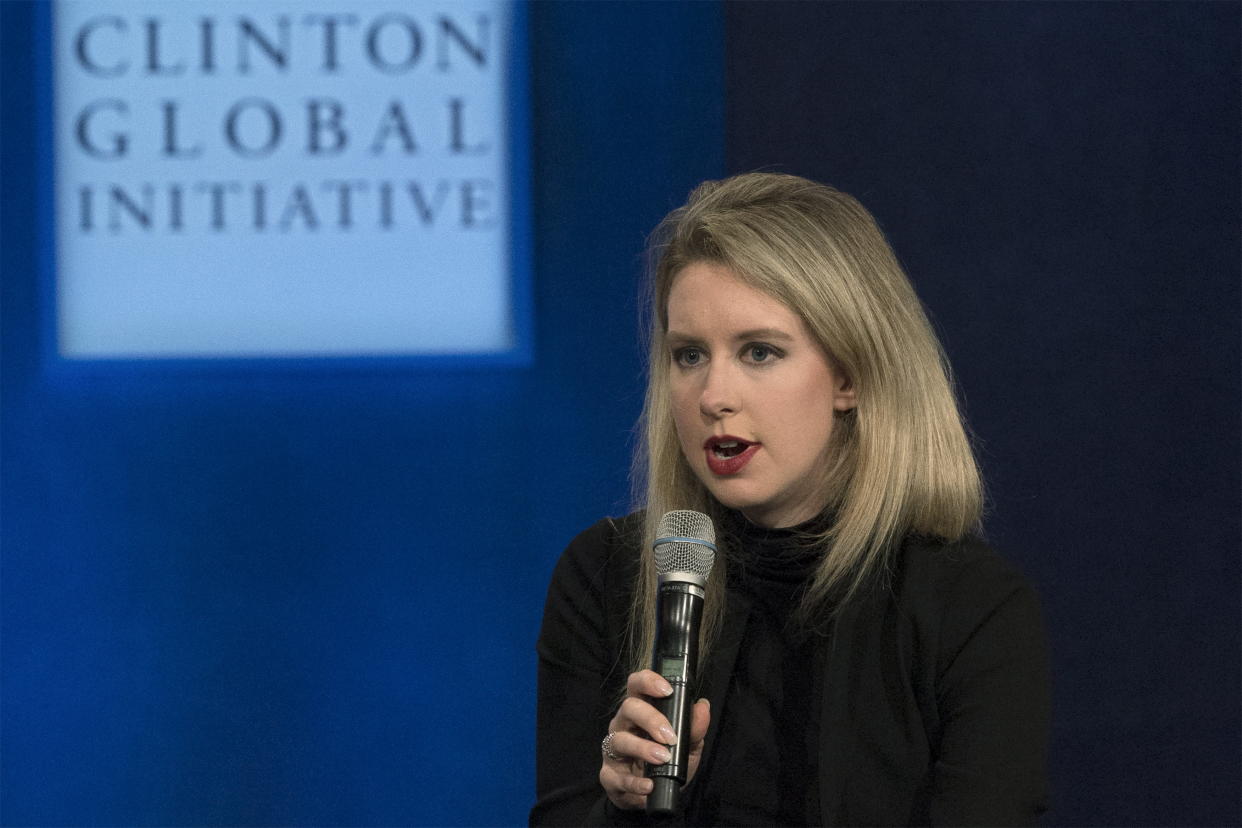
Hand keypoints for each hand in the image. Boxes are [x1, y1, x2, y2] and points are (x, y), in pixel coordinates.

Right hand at [598, 669, 710, 810]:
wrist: (655, 799)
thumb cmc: (668, 764)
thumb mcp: (688, 747)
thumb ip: (695, 728)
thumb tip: (702, 706)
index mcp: (641, 712)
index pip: (637, 685)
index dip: (648, 681)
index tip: (667, 690)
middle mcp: (624, 725)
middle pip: (628, 708)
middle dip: (650, 718)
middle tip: (670, 736)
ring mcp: (613, 750)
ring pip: (619, 740)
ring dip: (642, 748)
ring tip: (662, 758)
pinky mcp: (609, 776)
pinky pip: (616, 777)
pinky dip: (634, 782)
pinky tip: (649, 786)